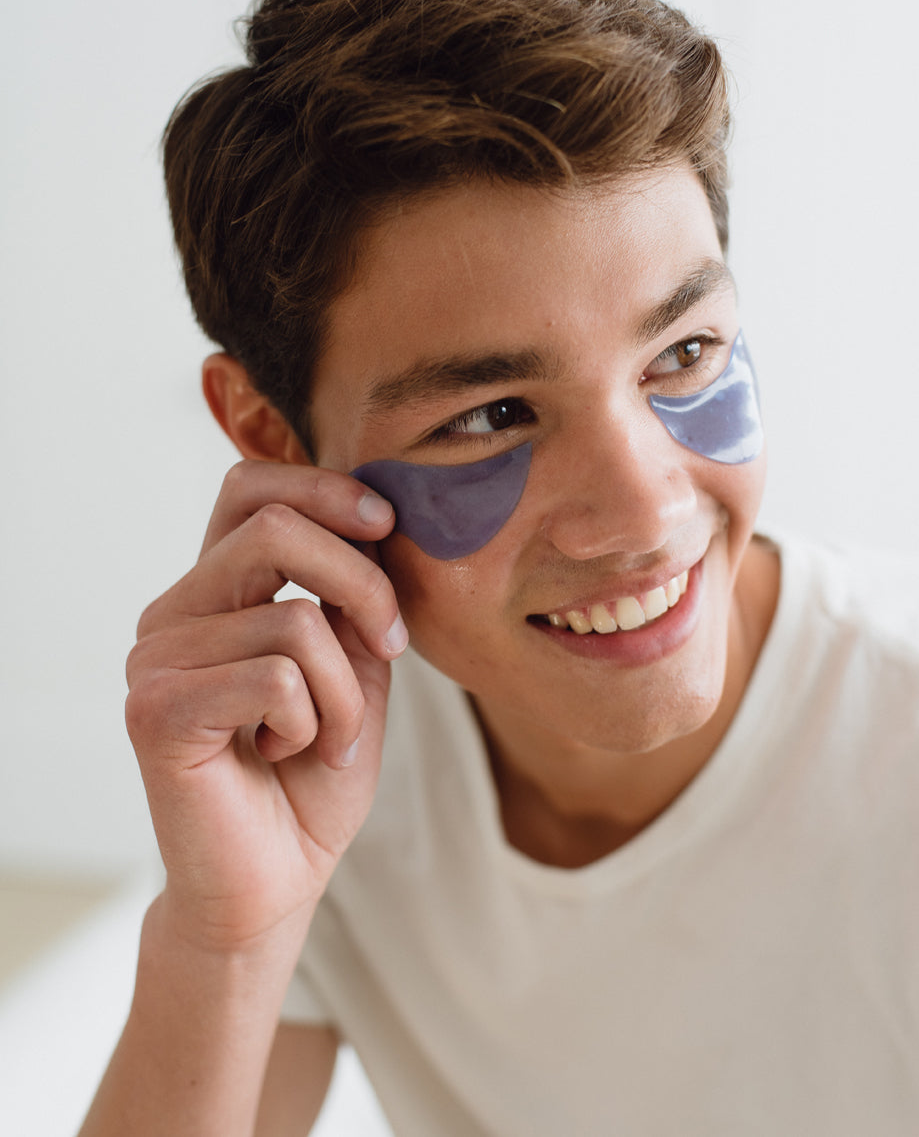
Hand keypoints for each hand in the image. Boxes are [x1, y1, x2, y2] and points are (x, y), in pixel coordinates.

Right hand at [125, 459, 406, 951]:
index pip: (249, 487)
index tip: (386, 524)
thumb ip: (354, 596)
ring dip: (345, 693)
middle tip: (395, 642)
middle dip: (364, 584)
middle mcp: (173, 613)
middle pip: (276, 530)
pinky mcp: (156, 710)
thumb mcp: (356, 668)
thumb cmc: (314, 775)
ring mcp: (155, 658)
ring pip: (296, 622)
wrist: (277, 880)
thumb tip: (375, 520)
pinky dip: (312, 723)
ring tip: (327, 738)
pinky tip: (284, 754)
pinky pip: (275, 678)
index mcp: (215, 591)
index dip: (323, 487)